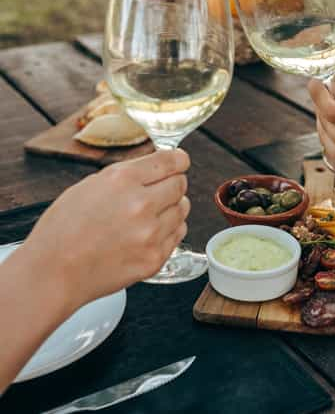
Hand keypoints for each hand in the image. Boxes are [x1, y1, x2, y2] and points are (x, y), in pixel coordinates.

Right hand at [22, 149, 190, 309]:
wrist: (53, 273)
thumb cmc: (64, 229)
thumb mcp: (90, 186)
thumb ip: (127, 176)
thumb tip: (156, 168)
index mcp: (122, 180)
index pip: (170, 161)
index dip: (178, 159)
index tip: (180, 161)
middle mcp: (141, 204)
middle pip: (181, 184)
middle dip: (173, 184)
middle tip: (161, 190)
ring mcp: (150, 234)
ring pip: (183, 209)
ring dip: (172, 207)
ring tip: (151, 214)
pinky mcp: (155, 258)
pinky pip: (178, 234)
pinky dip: (169, 230)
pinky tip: (149, 232)